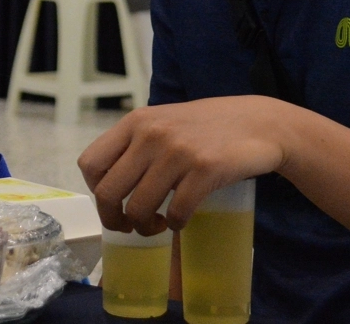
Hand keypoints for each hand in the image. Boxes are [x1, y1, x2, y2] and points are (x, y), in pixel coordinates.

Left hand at [78, 96, 294, 234]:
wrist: (259, 122)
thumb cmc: (208, 126)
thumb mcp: (165, 121)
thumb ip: (137, 143)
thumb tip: (109, 185)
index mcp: (136, 121)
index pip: (90, 163)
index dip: (96, 191)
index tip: (112, 202)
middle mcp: (151, 134)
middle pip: (107, 192)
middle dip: (114, 219)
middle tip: (129, 226)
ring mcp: (177, 151)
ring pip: (138, 208)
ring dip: (146, 227)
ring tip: (158, 225)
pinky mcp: (204, 169)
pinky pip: (176, 212)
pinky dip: (175, 225)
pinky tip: (180, 220)